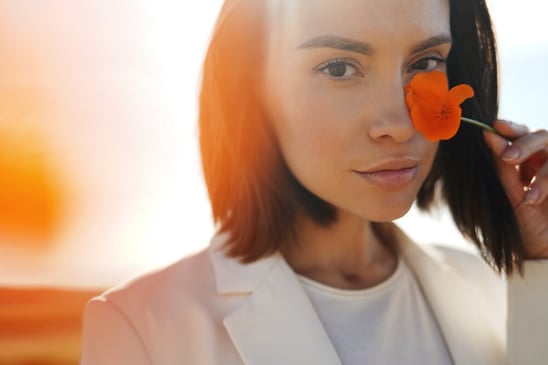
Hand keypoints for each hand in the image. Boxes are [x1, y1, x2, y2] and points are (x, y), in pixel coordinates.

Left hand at [483, 120, 547, 258]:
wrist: (543, 251)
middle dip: (525, 145)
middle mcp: (544, 161)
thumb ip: (503, 169)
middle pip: (541, 137)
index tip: (496, 126)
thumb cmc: (524, 224)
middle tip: (509, 157)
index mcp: (526, 161)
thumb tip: (488, 136)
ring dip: (543, 176)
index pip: (520, 134)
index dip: (511, 127)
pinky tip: (538, 199)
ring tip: (531, 198)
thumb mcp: (511, 196)